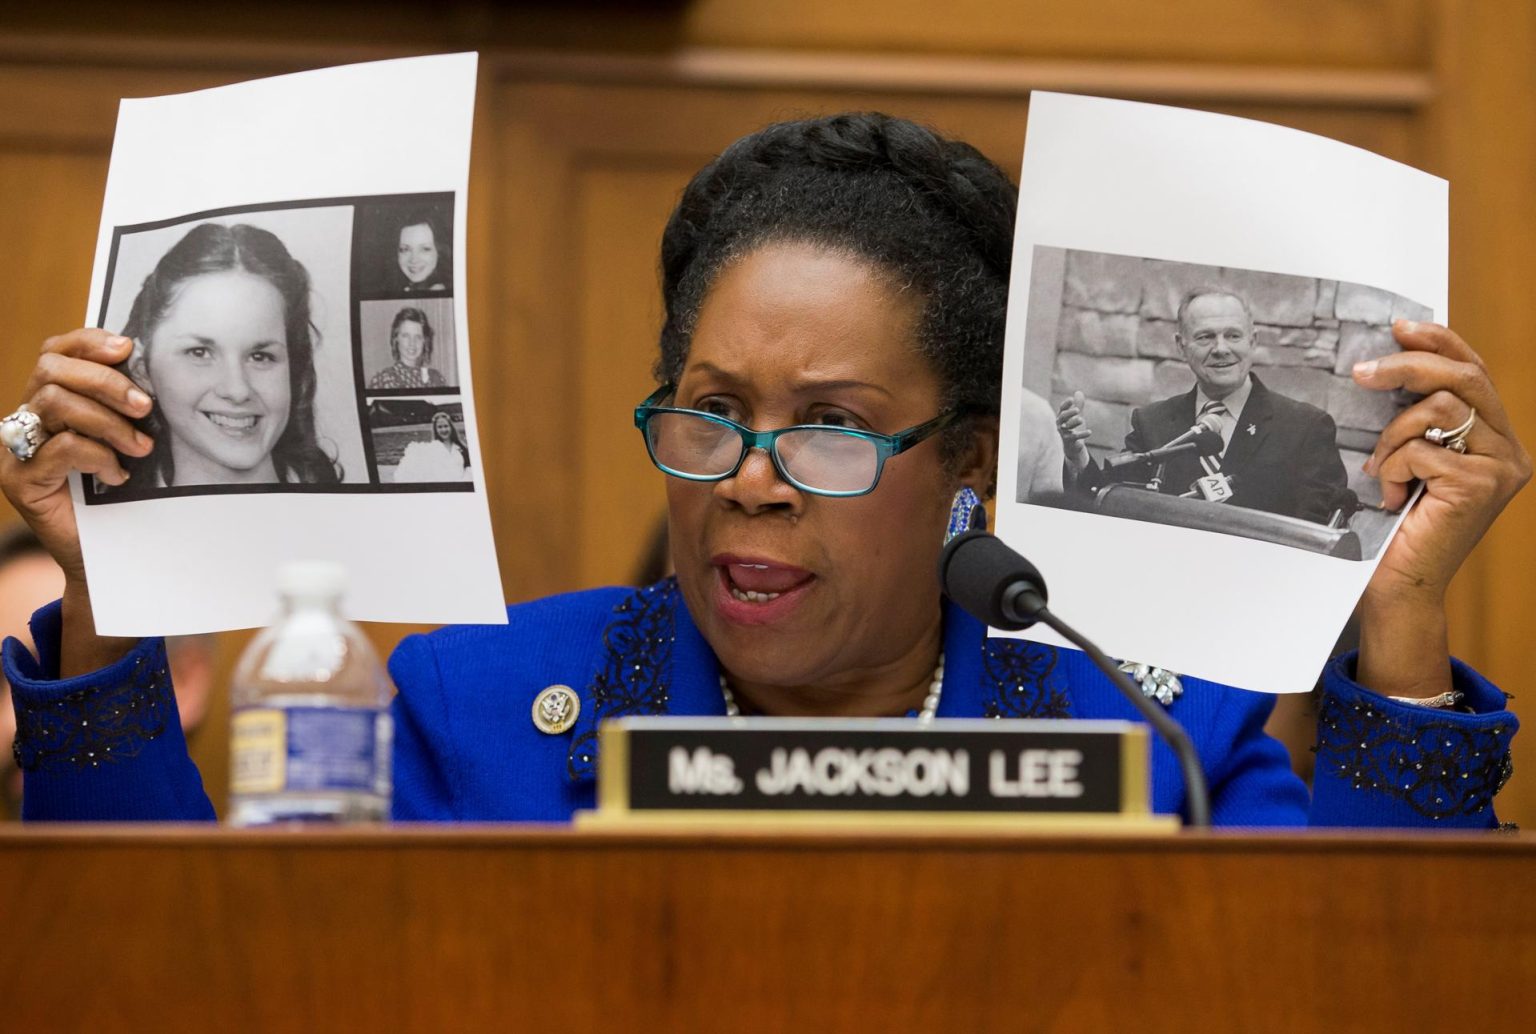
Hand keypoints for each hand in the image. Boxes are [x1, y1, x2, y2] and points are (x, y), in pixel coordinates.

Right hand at [0, 330, 154, 583]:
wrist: (107, 555)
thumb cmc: (120, 494)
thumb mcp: (125, 439)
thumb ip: (123, 407)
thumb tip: (149, 373)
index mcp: (49, 401)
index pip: (56, 352)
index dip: (88, 342)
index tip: (128, 348)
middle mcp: (26, 419)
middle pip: (51, 369)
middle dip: (105, 381)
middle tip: (145, 406)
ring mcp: (17, 450)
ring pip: (55, 402)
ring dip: (108, 421)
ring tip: (140, 447)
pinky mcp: (20, 480)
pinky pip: (61, 447)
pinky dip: (99, 456)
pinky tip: (118, 476)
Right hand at [1055, 391, 1092, 470]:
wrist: (1072, 446)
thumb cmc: (1073, 428)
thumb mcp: (1076, 416)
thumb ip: (1078, 405)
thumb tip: (1078, 392)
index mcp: (1061, 417)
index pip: (1061, 409)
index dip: (1066, 404)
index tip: (1071, 400)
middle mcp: (1060, 425)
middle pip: (1062, 417)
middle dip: (1069, 413)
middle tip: (1078, 410)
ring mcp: (1064, 433)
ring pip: (1067, 427)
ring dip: (1074, 422)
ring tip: (1081, 419)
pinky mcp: (1069, 441)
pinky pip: (1074, 437)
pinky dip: (1082, 434)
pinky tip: (1089, 432)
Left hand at [1351, 320, 1529, 695]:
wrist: (1399, 582)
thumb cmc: (1398, 523)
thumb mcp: (1411, 456)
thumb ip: (1419, 417)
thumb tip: (1389, 360)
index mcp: (1496, 438)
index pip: (1476, 371)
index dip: (1441, 342)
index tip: (1399, 328)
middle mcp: (1510, 450)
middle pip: (1464, 378)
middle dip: (1407, 367)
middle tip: (1361, 371)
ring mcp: (1502, 468)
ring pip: (1441, 409)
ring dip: (1393, 434)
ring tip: (1380, 468)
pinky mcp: (1482, 485)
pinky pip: (1423, 449)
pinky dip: (1394, 466)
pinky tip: (1392, 494)